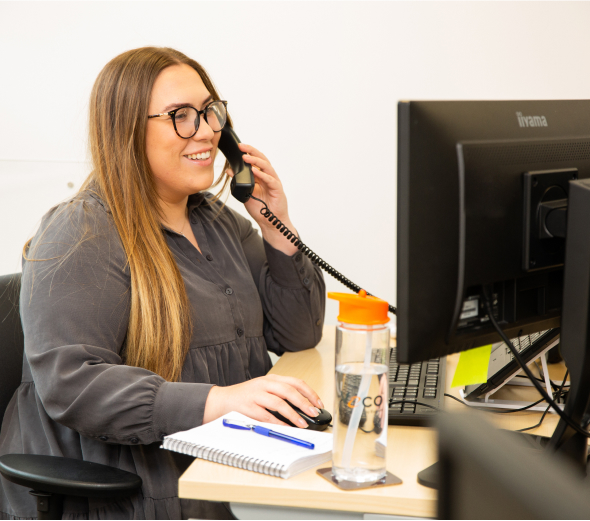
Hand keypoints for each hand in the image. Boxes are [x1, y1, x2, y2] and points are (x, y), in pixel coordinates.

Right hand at [203, 374, 324, 427]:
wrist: (223, 400)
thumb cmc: (247, 396)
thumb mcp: (266, 389)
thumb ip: (282, 394)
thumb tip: (304, 407)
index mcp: (272, 379)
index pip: (295, 382)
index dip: (309, 393)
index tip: (318, 403)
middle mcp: (265, 384)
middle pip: (289, 391)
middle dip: (304, 403)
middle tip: (314, 413)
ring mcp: (256, 395)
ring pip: (279, 403)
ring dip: (294, 414)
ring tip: (303, 423)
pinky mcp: (249, 407)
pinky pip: (267, 416)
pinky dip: (279, 423)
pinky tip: (287, 428)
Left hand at [226, 143, 298, 255]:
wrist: (270, 223)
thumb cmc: (260, 209)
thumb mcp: (246, 193)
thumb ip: (239, 182)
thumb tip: (230, 170)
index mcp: (261, 177)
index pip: (256, 161)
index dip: (248, 153)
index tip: (239, 147)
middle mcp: (268, 177)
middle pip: (262, 160)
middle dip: (252, 152)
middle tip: (242, 146)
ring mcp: (274, 182)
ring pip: (266, 167)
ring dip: (256, 161)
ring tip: (246, 157)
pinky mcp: (277, 190)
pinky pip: (270, 180)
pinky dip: (262, 175)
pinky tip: (255, 171)